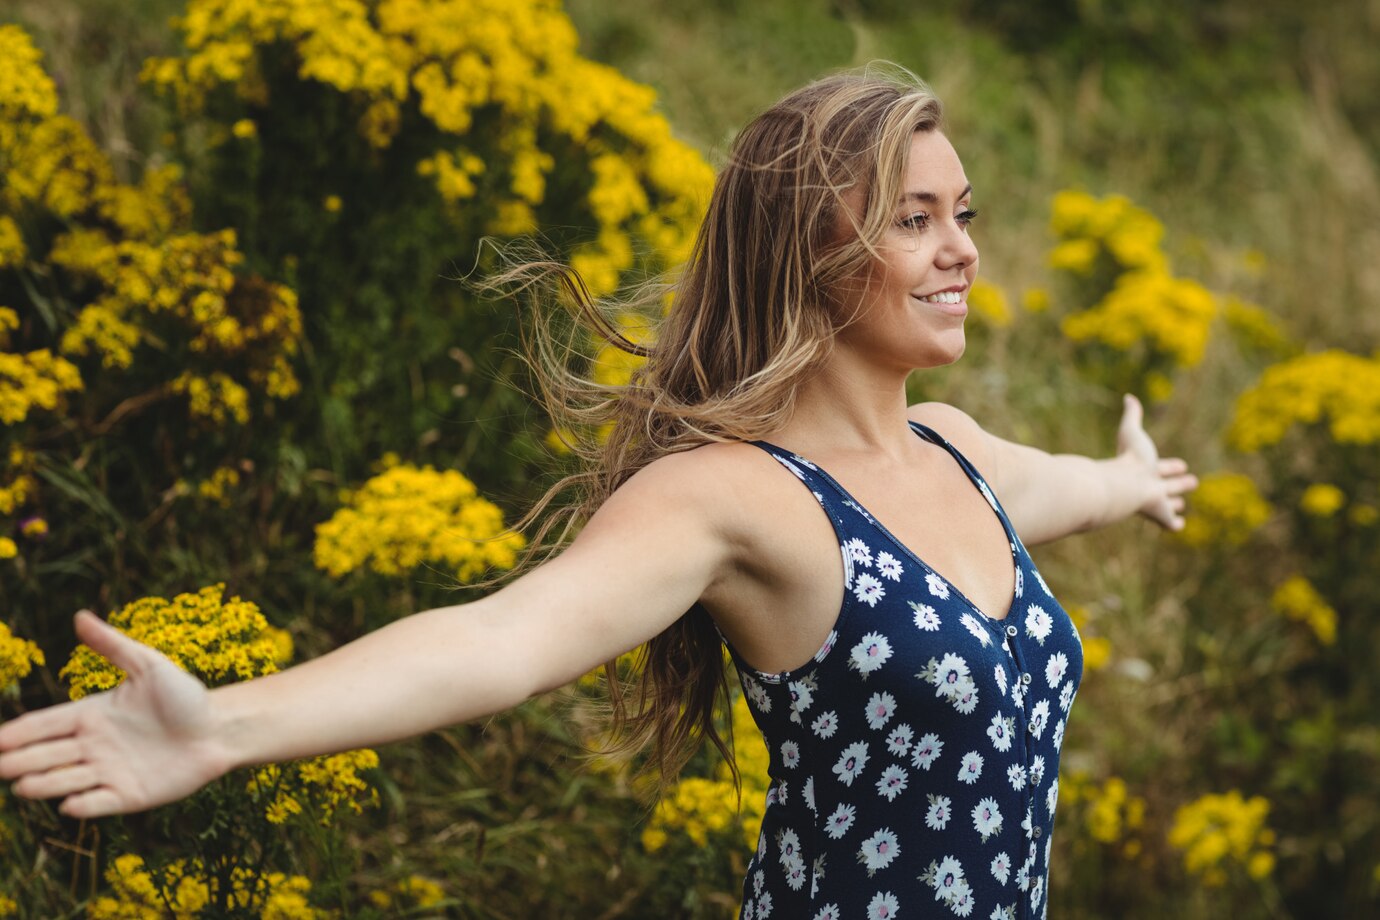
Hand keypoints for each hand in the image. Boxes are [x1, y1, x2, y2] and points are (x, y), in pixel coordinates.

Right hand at [0, 611, 226, 817]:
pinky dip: (84, 805)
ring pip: (67, 780)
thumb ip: (113, 645)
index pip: (46, 724)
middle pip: (48, 754)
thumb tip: (80, 616)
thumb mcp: (149, 665)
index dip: (20, 732)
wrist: (222, 728)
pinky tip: (69, 803)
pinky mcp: (130, 795)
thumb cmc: (187, 696)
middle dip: (21, 761)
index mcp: (93, 715)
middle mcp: (95, 746)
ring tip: (22, 786)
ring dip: (45, 783)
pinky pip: (101, 802)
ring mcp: (110, 772)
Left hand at [1116, 393, 1197, 530]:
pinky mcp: (1160, 515)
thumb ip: (1132, 415)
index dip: (1170, 466)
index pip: (1161, 467)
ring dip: (1174, 503)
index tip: (1181, 465)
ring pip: (1167, 504)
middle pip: (1166, 485)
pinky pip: (1168, 523)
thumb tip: (1128, 397)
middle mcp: (1150, 486)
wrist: (1125, 484)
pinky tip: (1178, 525)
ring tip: (1180, 504)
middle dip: (1177, 483)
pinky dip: (1174, 524)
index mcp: (1146, 468)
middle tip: (1191, 482)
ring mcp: (1155, 502)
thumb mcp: (1132, 432)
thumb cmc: (1129, 458)